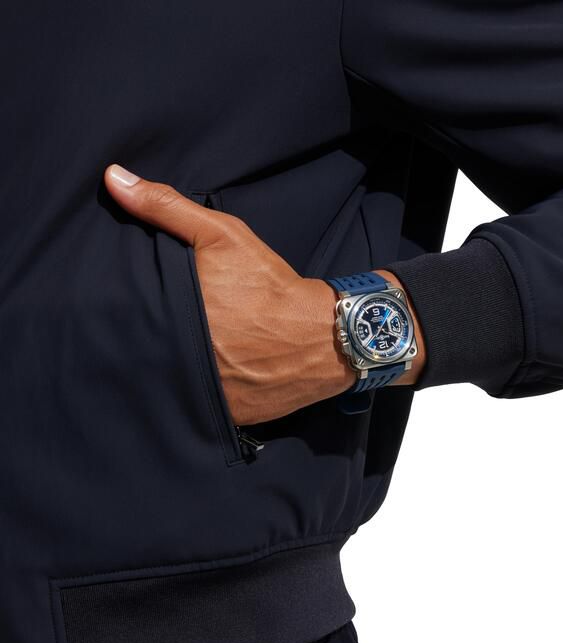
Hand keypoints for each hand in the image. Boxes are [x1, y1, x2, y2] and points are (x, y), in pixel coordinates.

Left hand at [104, 166, 425, 423]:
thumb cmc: (270, 287)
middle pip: (141, 355)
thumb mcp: (222, 237)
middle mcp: (181, 360)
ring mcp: (203, 394)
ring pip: (166, 386)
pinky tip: (199, 381)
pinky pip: (196, 410)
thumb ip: (167, 208)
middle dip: (140, 344)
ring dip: (165, 373)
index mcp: (171, 317)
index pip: (122, 320)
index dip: (118, 314)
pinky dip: (193, 397)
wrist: (323, 338)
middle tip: (149, 333)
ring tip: (168, 358)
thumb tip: (113, 179)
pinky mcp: (226, 417)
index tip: (117, 307)